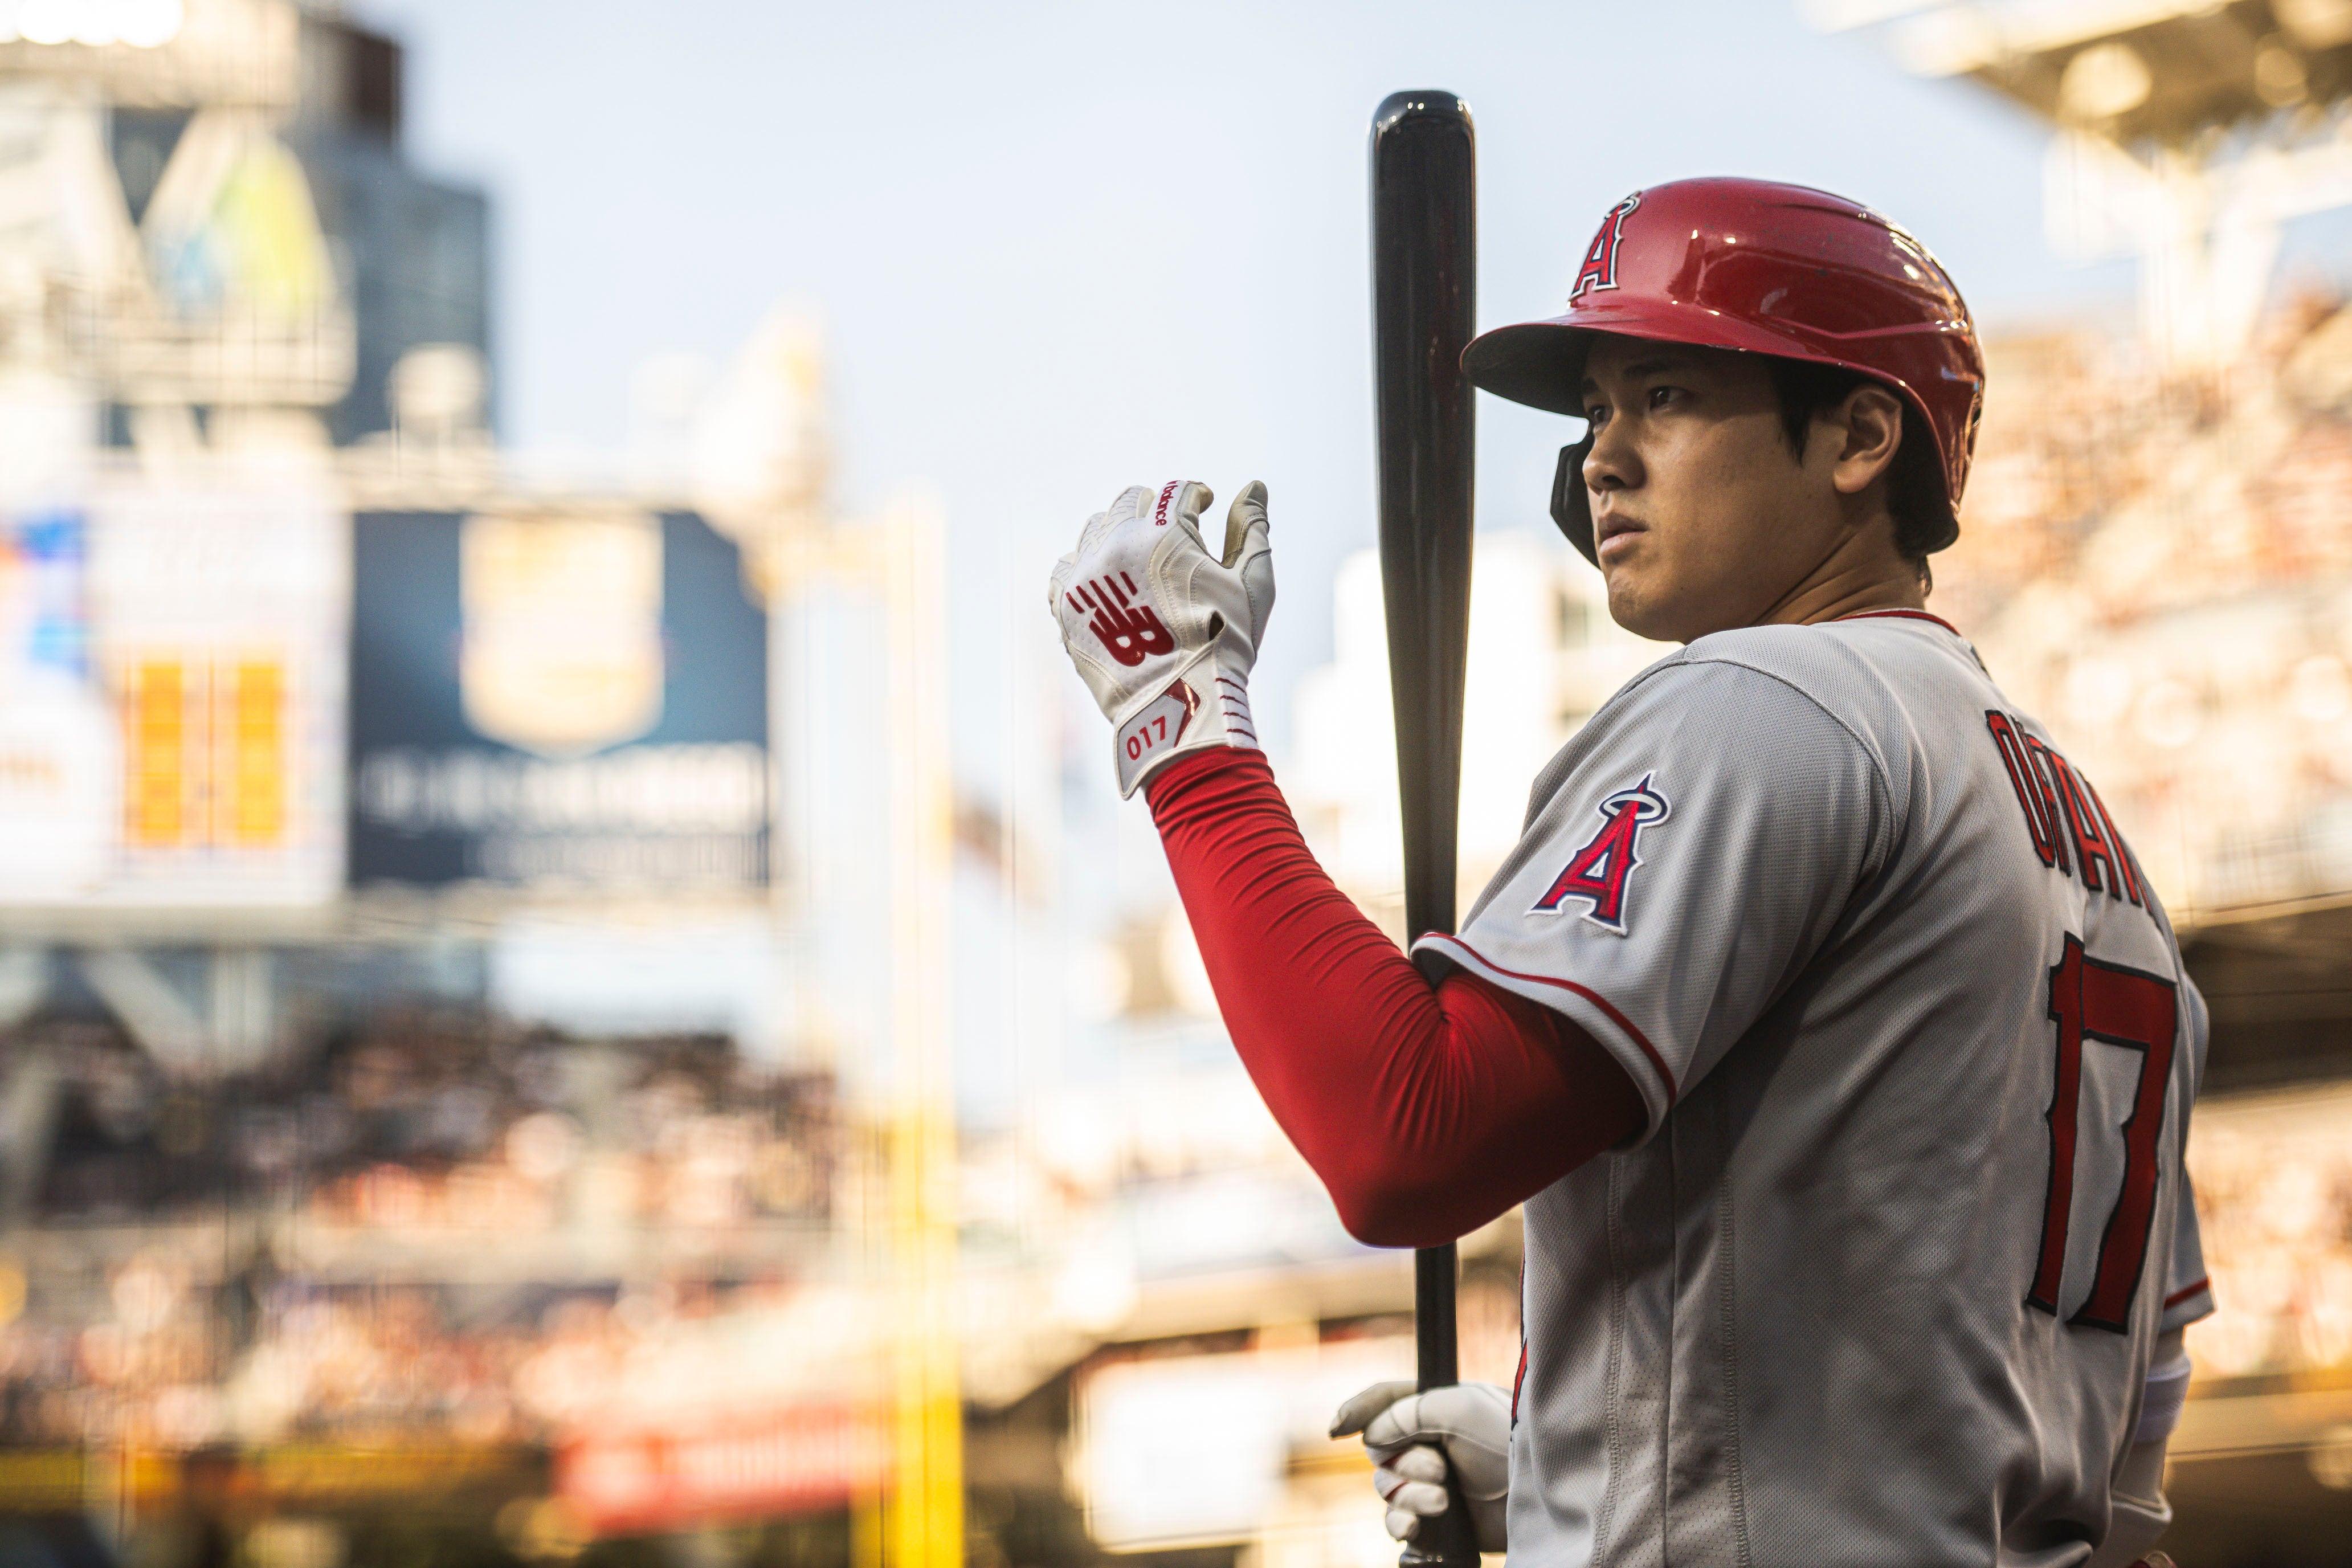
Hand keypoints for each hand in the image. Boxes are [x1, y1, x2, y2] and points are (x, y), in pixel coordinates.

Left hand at [1048, 480, 1274, 795]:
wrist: (1178, 706)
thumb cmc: (1225, 644)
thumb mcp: (1252, 583)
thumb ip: (1251, 528)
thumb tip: (1254, 486)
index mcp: (1166, 533)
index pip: (1179, 492)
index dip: (1198, 494)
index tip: (1205, 503)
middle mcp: (1118, 544)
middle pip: (1131, 501)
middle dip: (1155, 507)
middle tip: (1169, 528)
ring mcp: (1086, 574)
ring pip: (1095, 528)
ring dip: (1118, 531)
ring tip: (1137, 554)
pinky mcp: (1065, 605)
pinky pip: (1066, 566)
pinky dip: (1085, 565)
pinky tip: (1104, 581)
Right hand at [1329, 1379, 1510, 1552]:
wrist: (1547, 1492)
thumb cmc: (1509, 1439)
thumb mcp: (1459, 1407)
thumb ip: (1408, 1411)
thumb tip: (1371, 1434)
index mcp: (1435, 1408)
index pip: (1384, 1401)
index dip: (1357, 1410)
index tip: (1337, 1428)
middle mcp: (1430, 1443)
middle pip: (1381, 1453)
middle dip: (1404, 1464)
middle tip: (1440, 1472)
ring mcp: (1434, 1483)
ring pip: (1388, 1490)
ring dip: (1408, 1497)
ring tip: (1441, 1502)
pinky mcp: (1440, 1522)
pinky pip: (1400, 1524)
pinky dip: (1402, 1525)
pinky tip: (1416, 1528)